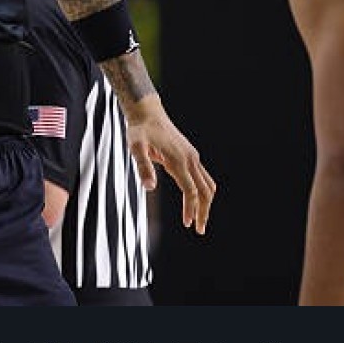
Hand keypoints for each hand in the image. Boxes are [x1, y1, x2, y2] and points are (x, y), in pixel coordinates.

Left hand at [124, 99, 215, 233]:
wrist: (147, 112)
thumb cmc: (139, 130)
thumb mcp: (135, 148)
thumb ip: (142, 167)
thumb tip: (149, 187)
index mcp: (179, 160)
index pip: (191, 191)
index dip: (191, 209)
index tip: (188, 224)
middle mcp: (190, 159)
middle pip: (205, 190)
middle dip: (204, 211)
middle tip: (199, 230)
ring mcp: (192, 156)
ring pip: (208, 184)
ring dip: (206, 203)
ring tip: (199, 219)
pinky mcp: (190, 155)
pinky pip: (203, 177)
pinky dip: (203, 191)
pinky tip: (195, 200)